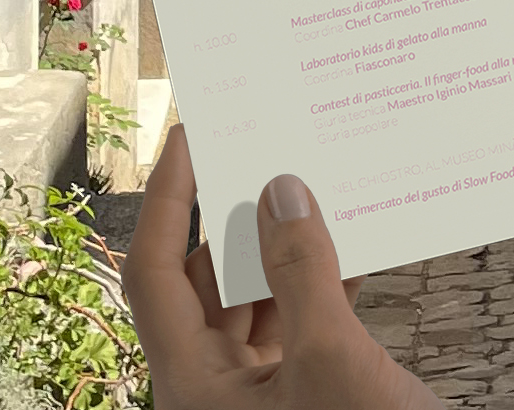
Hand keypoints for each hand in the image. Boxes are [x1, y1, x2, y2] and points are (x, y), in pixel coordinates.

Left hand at [121, 124, 438, 407]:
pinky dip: (324, 284)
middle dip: (237, 216)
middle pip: (205, 284)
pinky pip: (299, 328)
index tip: (192, 131)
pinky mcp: (306, 402)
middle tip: (266, 144)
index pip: (155, 273)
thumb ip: (301, 272)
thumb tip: (279, 190)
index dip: (167, 197)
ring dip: (288, 248)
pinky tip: (358, 242)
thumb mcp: (331, 360)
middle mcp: (215, 394)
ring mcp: (261, 401)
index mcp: (192, 388)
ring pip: (256, 303)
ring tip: (316, 181)